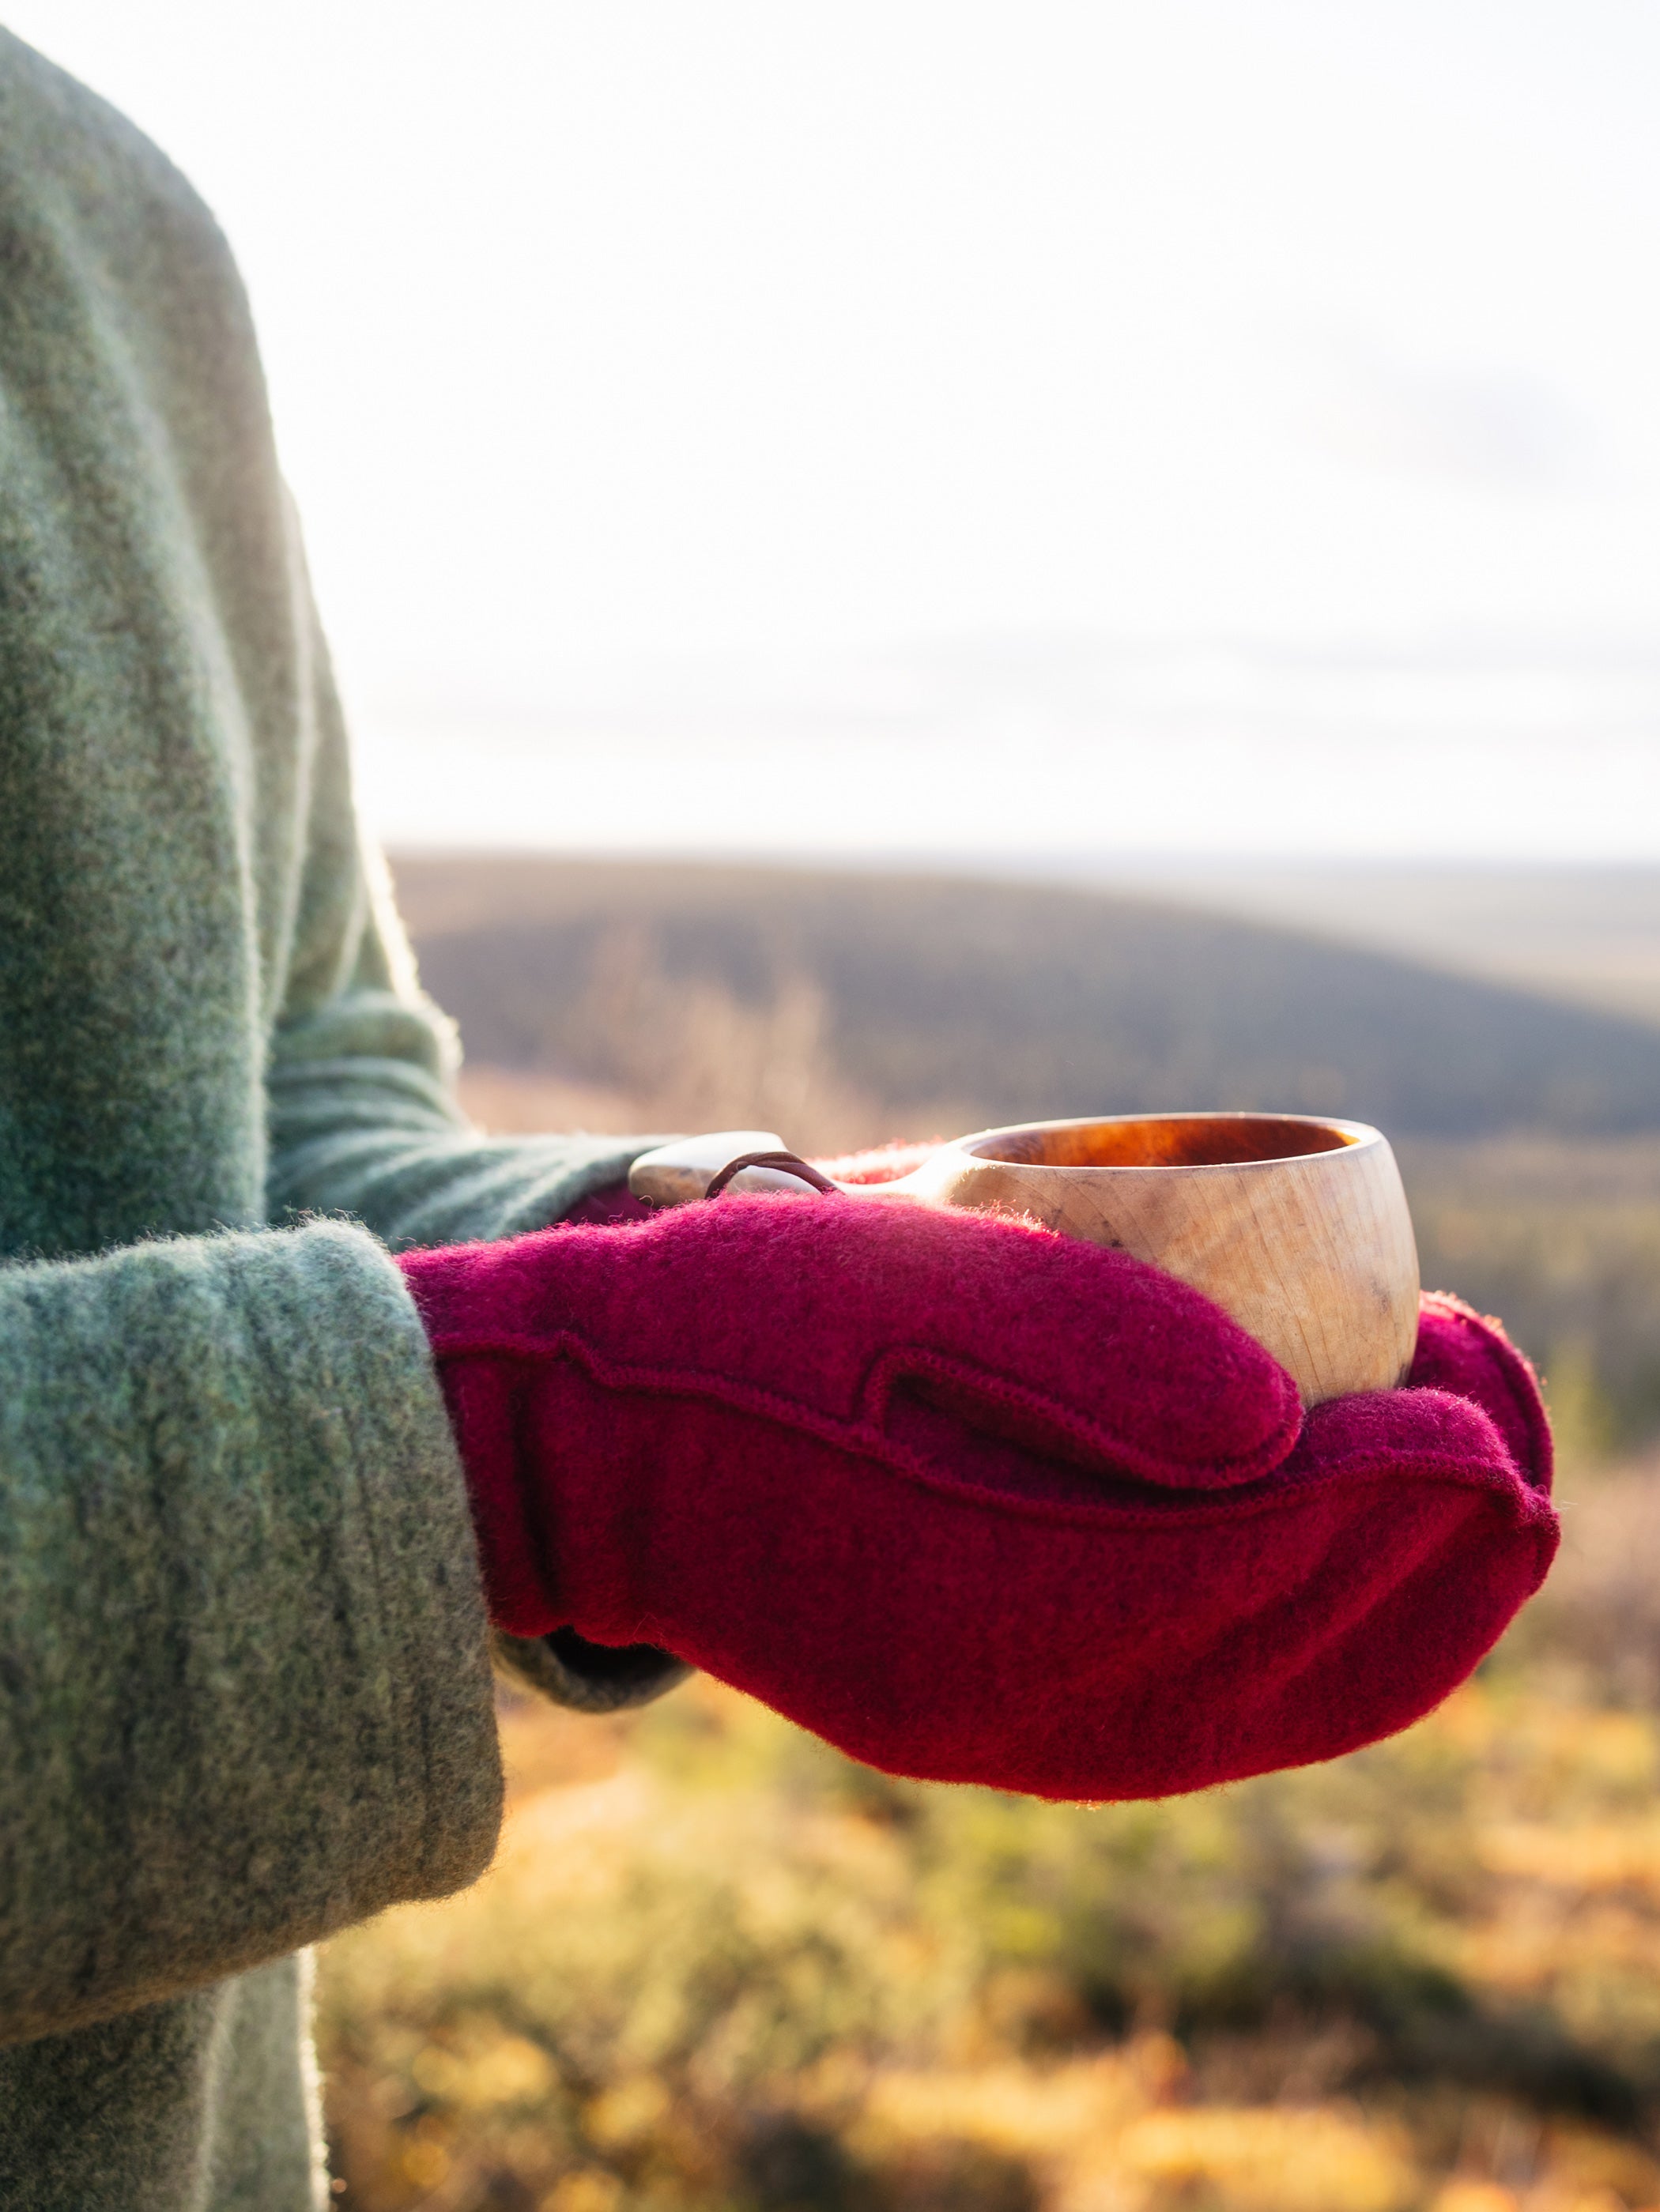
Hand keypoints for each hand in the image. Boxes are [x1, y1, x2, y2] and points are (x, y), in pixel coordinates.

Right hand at [400, 1195, 1554, 1801]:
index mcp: (992, 1591)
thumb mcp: (892, 1275)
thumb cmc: (721, 1326)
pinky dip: (1303, 1656)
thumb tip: (1292, 1420)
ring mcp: (994, 1729)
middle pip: (1297, 1652)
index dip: (1412, 1478)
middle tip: (1518, 1430)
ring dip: (1396, 1613)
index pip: (1269, 1553)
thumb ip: (1094, 1346)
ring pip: (1263, 1705)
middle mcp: (1011, 1703)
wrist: (573, 1445)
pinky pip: (1193, 1718)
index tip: (1487, 1385)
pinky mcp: (975, 1713)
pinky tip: (1348, 1580)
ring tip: (1477, 1501)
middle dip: (1444, 1551)